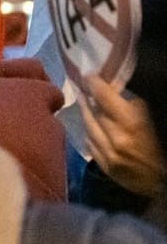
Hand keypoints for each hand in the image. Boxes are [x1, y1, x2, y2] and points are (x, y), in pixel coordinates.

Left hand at [81, 75, 164, 199]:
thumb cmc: (166, 147)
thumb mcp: (158, 120)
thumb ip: (137, 108)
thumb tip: (120, 94)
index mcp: (133, 124)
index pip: (106, 98)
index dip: (96, 85)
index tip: (89, 76)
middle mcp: (117, 139)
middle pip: (95, 113)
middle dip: (89, 98)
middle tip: (84, 87)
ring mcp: (109, 155)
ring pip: (90, 128)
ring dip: (86, 114)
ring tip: (84, 103)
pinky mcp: (107, 168)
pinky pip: (91, 146)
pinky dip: (90, 133)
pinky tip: (91, 127)